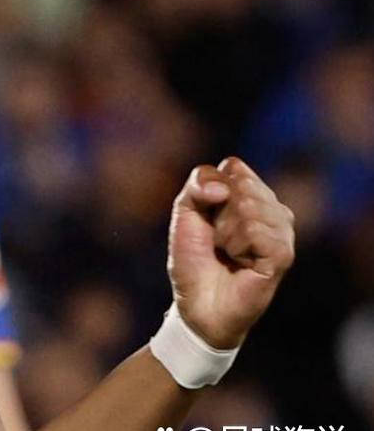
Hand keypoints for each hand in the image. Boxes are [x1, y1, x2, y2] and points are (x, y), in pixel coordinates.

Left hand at [167, 157, 294, 348]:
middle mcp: (272, 208)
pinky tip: (240, 262)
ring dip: (226, 232)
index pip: (234, 167)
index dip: (211, 188)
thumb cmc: (193, 258)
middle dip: (218, 213)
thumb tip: (225, 188)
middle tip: (218, 239)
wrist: (198, 302)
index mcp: (251, 193)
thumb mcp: (185, 212)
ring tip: (229, 252)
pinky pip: (256, 230)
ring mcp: (282, 231)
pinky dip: (237, 246)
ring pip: (249, 206)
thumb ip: (198, 184)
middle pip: (242, 185)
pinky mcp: (284, 253)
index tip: (206, 214)